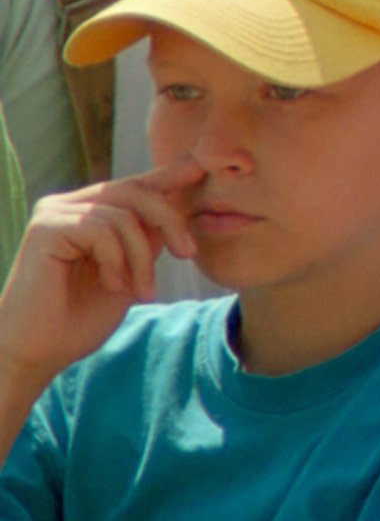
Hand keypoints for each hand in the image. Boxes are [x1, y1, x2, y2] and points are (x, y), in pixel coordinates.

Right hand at [0, 163, 201, 386]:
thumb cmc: (79, 320)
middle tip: (187, 253)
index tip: (200, 167)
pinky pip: (101, 229)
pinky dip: (116, 260)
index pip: (134, 186)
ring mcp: (54, 213)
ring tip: (140, 290)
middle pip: (136, 191)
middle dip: (170, 220)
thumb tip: (182, 202)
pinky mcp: (45, 227)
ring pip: (124, 214)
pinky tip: (111, 285)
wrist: (38, 353)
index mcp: (87, 213)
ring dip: (141, 257)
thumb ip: (149, 238)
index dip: (167, 176)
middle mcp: (68, 206)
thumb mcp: (131, 272)